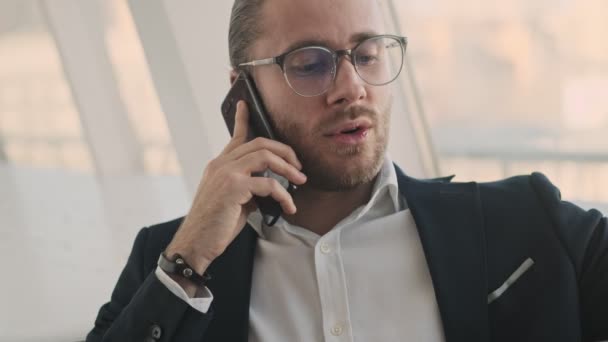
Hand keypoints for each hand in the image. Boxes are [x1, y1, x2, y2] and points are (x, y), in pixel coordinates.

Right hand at [165, 101, 306, 274]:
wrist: (195, 244)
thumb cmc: (214, 226)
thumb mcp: (233, 202)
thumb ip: (248, 188)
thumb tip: (271, 186)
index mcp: (219, 165)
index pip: (236, 136)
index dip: (243, 119)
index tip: (247, 104)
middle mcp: (221, 164)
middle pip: (260, 143)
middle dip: (285, 152)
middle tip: (299, 166)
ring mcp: (226, 173)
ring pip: (266, 157)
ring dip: (288, 168)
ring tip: (300, 181)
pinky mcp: (233, 187)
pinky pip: (268, 184)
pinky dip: (283, 195)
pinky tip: (288, 207)